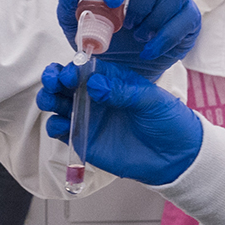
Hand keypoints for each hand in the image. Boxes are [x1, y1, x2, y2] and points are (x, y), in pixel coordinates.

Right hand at [37, 60, 201, 185]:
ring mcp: (88, 117)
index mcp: (112, 79)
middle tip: (53, 82)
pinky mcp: (84, 140)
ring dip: (48, 99)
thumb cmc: (168, 120)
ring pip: (58, 103)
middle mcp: (95, 96)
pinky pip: (62, 130)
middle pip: (65, 82)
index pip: (85, 67)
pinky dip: (55, 126)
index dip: (73, 68)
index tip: (70, 74)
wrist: (176, 157)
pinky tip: (61, 125)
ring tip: (50, 101)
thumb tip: (95, 84)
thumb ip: (123, 91)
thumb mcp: (151, 100)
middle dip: (53, 79)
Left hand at [56, 0, 198, 79]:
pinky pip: (185, 18)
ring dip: (153, 19)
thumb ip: (70, 4)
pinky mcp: (189, 15)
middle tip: (127, 24)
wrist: (124, 68)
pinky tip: (149, 50)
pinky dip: (165, 37)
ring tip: (137, 37)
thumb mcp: (77, 25)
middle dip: (140, 0)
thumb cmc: (102, 36)